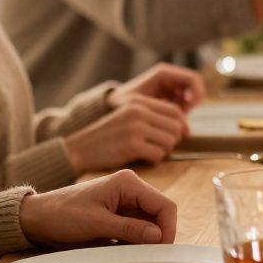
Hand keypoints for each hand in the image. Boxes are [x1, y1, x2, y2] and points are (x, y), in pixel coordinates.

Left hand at [19, 170, 176, 247]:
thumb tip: (158, 236)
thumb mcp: (96, 223)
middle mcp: (130, 189)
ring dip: (146, 238)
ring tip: (135, 253)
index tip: (162, 250)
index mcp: (128, 183)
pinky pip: (136, 227)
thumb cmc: (61, 214)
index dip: (168, 227)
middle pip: (159, 213)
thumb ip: (130, 228)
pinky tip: (126, 249)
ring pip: (149, 222)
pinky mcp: (118, 213)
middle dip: (158, 234)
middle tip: (150, 256)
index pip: (163, 204)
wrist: (35, 218)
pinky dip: (135, 239)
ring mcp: (125, 201)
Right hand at [64, 96, 190, 171]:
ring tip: (152, 153)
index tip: (182, 135)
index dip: (182, 124)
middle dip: (174, 140)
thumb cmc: (108, 136)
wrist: (79, 149)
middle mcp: (138, 112)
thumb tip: (183, 127)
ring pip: (169, 141)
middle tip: (162, 147)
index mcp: (138, 102)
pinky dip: (155, 160)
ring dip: (164, 151)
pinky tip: (145, 159)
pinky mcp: (132, 145)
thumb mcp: (128, 117)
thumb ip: (151, 116)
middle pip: (176, 127)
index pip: (174, 111)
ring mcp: (135, 128)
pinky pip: (158, 154)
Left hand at [108, 63, 204, 111]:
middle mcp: (169, 74)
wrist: (112, 103)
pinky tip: (169, 119)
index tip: (185, 112)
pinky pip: (185, 101)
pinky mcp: (170, 92)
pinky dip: (182, 111)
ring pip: (192, 95)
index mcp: (163, 72)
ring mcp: (171, 83)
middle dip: (192, 104)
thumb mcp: (143, 109)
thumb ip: (166, 115)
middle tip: (180, 118)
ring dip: (187, 108)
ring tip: (171, 119)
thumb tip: (186, 130)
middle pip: (195, 86)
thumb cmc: (124, 105)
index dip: (195, 95)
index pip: (193, 79)